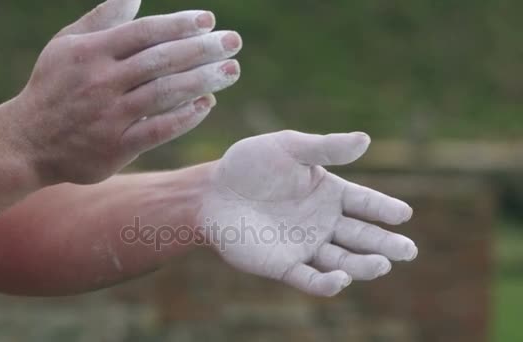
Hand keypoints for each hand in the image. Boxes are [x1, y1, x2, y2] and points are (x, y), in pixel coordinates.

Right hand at [9, 0, 241, 184]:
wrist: (27, 141)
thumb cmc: (53, 87)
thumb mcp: (66, 45)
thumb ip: (102, 20)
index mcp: (91, 53)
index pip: (144, 32)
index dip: (179, 24)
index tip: (209, 21)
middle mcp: (101, 82)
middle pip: (161, 61)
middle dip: (202, 49)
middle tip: (234, 43)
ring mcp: (110, 116)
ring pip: (164, 94)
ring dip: (202, 80)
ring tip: (231, 71)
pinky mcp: (116, 147)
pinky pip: (158, 130)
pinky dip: (184, 117)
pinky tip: (207, 104)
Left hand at [198, 130, 416, 296]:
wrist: (211, 192)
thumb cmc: (249, 165)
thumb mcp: (288, 147)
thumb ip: (324, 147)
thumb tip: (366, 139)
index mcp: (329, 193)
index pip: (365, 202)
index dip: (384, 209)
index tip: (403, 214)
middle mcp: (323, 222)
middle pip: (362, 236)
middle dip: (386, 244)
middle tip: (408, 251)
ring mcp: (305, 246)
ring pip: (342, 261)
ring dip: (363, 265)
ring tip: (382, 265)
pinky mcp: (284, 265)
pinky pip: (310, 279)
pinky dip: (327, 283)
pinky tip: (340, 280)